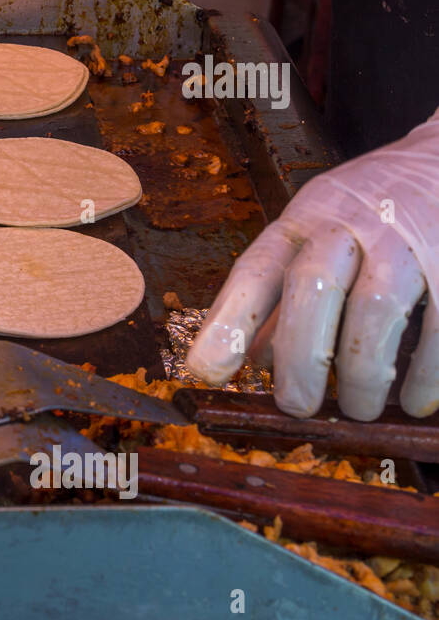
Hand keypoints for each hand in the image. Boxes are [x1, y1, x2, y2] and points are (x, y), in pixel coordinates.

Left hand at [187, 116, 438, 420]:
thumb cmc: (371, 210)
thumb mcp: (316, 235)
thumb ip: (284, 298)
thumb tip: (250, 361)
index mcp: (303, 222)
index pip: (256, 271)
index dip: (227, 323)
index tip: (203, 372)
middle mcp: (349, 225)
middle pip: (312, 287)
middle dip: (299, 356)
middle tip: (296, 407)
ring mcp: (407, 241)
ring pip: (375, 309)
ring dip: (361, 373)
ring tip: (356, 410)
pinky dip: (427, 370)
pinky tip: (413, 402)